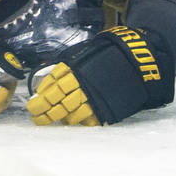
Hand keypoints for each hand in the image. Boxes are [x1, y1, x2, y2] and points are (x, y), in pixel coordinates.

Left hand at [26, 26, 174, 125]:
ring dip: (59, 118)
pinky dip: (79, 123)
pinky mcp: (106, 108)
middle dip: (44, 109)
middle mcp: (83, 82)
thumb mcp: (89, 52)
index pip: (52, 82)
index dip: (42, 93)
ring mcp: (94, 96)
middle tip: (37, 116)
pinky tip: (71, 123)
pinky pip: (88, 120)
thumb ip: (73, 64)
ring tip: (50, 122)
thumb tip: (53, 78)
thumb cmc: (113, 52)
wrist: (141, 58)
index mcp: (76, 66)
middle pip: (57, 99)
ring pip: (70, 112)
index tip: (34, 101)